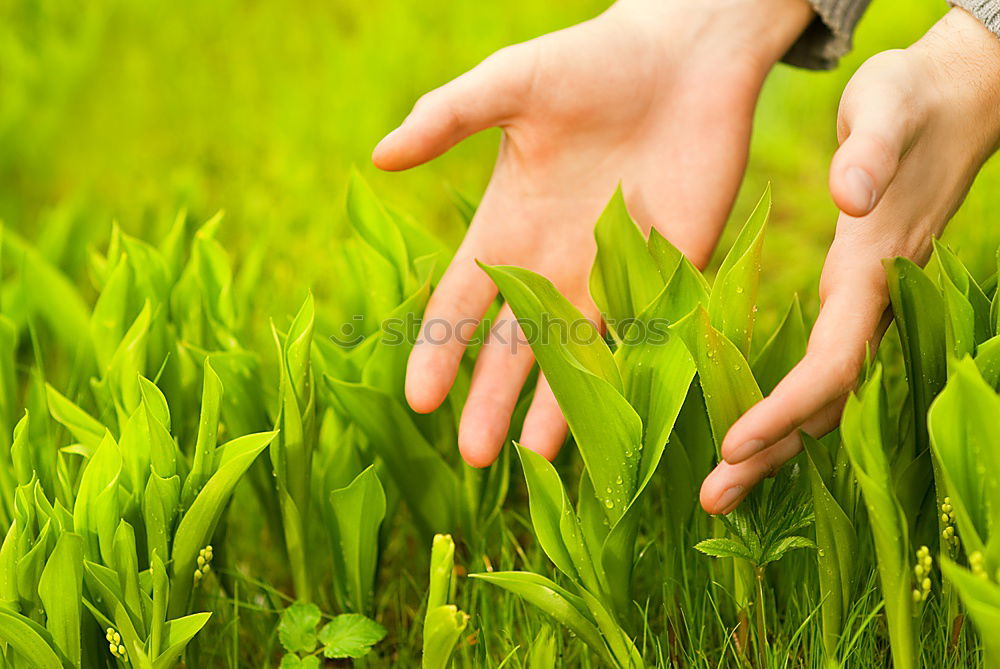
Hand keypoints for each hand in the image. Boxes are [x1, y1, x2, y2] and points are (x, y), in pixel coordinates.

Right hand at [375, 0, 813, 466]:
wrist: (688, 53)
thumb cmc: (593, 60)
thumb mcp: (511, 84)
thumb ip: (448, 118)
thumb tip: (380, 156)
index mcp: (510, 225)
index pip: (463, 301)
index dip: (440, 349)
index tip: (419, 399)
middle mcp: (556, 260)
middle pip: (517, 346)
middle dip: (493, 399)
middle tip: (475, 457)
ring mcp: (614, 271)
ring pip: (579, 355)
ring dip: (559, 407)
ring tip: (539, 461)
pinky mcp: (672, 268)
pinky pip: (646, 332)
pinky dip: (634, 376)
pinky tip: (620, 421)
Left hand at [702, 7, 999, 514]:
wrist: (952, 103)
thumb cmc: (910, 102)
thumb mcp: (887, 107)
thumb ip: (870, 151)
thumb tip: (850, 196)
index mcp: (872, 272)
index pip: (832, 362)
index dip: (786, 408)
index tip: (734, 444)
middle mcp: (871, 303)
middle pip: (824, 402)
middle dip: (769, 454)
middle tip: (711, 500)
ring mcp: (866, 307)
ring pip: (821, 397)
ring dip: (772, 446)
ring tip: (718, 492)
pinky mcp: (853, 300)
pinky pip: (819, 372)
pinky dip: (784, 411)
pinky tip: (748, 436)